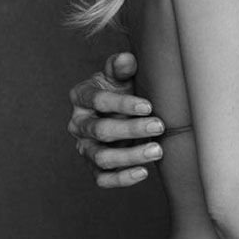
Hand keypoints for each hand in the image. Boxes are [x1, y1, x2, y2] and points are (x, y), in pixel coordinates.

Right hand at [67, 52, 164, 187]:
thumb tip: (126, 59)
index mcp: (81, 97)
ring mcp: (85, 147)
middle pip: (100, 131)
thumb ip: (122, 67)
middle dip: (131, 129)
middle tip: (159, 126)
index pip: (97, 101)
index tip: (148, 106)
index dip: (122, 104)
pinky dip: (122, 179)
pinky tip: (144, 172)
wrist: (124, 110)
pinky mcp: (95, 167)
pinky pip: (103, 178)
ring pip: (100, 157)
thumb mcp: (121, 75)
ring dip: (130, 156)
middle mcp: (78, 124)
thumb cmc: (123, 88)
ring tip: (157, 150)